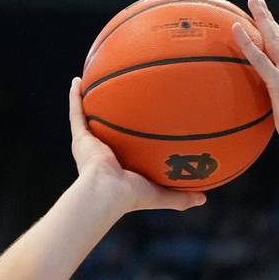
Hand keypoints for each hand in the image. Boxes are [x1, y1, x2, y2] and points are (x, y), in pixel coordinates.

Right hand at [68, 77, 206, 215]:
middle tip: (118, 97)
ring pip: (87, 118)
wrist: (107, 193)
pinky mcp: (80, 139)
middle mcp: (101, 152)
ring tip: (91, 81)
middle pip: (105, 128)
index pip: (124, 147)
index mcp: (117, 165)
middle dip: (109, 114)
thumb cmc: (131, 197)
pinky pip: (76, 113)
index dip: (128, 136)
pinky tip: (77, 80)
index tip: (138, 122)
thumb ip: (181, 196)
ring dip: (88, 101)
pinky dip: (75, 97)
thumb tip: (204, 199)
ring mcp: (89, 144)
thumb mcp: (161, 194)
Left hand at [232, 0, 278, 165]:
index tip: (269, 21)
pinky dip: (248, 43)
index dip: (277, 33)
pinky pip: (260, 60)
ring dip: (262, 20)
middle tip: (257, 2)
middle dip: (268, 19)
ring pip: (274, 42)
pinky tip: (236, 29)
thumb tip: (270, 110)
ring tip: (252, 3)